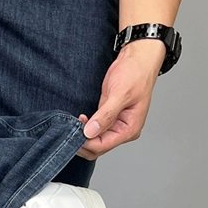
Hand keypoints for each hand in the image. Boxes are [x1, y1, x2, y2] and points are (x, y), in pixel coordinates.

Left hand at [74, 39, 165, 160]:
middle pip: (98, 148)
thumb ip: (105, 115)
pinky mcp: (108, 117)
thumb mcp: (120, 94)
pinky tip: (80, 120)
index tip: (74, 132)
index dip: (87, 142)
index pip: (103, 145)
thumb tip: (91, 132)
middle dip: (83, 142)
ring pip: (95, 140)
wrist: (136, 59)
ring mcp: (115, 125)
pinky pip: (94, 130)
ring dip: (83, 135)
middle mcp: (123, 130)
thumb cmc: (135, 74)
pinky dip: (85, 128)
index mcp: (130, 129)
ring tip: (74, 122)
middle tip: (70, 129)